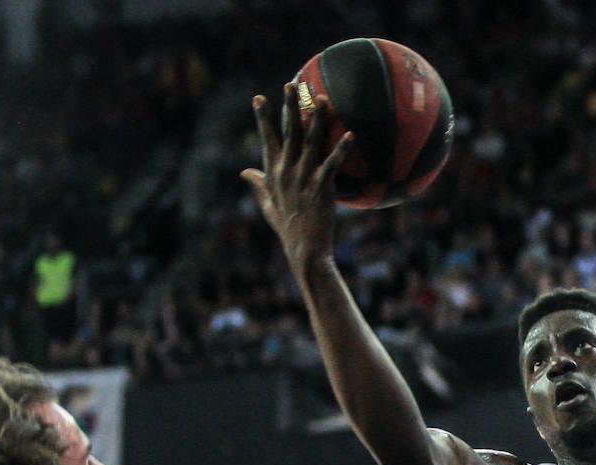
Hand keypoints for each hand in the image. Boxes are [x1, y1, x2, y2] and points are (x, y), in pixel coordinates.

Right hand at [241, 83, 352, 264]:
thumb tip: (244, 171)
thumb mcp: (268, 206)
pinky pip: (332, 163)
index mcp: (274, 174)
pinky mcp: (322, 187)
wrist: (304, 250)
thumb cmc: (288, 229)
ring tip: (321, 97)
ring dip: (316, 118)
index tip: (259, 97)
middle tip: (292, 83)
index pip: (267, 139)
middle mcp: (287, 171)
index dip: (263, 118)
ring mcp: (304, 178)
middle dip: (289, 105)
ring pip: (309, 141)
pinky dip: (341, 148)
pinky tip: (351, 133)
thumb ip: (258, 185)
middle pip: (288, 131)